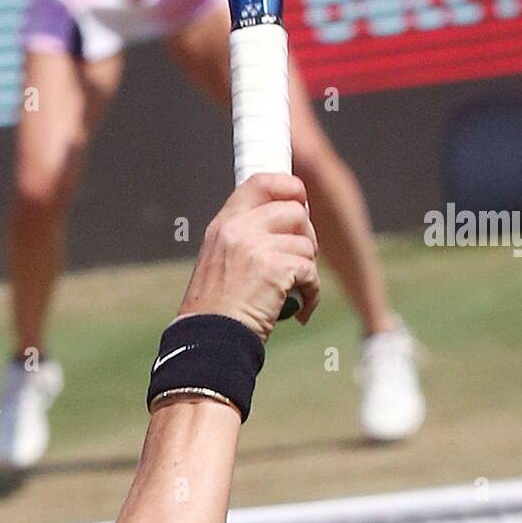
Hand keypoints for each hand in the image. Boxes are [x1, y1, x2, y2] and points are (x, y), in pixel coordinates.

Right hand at [178, 174, 318, 340]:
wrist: (209, 340)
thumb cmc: (217, 308)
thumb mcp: (219, 258)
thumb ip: (245, 236)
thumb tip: (289, 220)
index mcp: (224, 223)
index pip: (261, 182)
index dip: (289, 187)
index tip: (300, 202)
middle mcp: (238, 228)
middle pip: (295, 211)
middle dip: (307, 235)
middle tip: (301, 260)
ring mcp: (256, 247)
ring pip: (307, 244)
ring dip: (308, 270)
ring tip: (297, 291)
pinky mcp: (274, 269)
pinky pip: (311, 271)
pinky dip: (312, 292)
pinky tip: (301, 308)